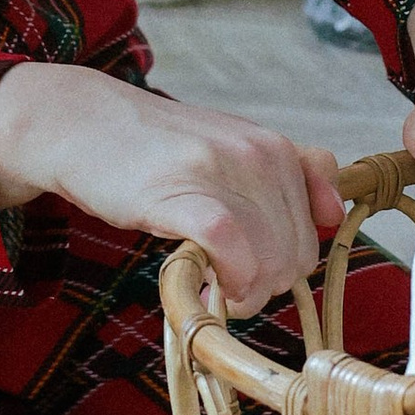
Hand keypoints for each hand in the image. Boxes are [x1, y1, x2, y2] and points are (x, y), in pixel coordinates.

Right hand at [0, 63, 343, 316]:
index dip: (285, 263)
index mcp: (276, 147)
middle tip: (221, 281)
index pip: (315, 230)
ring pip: (267, 262)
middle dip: (262, 283)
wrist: (82, 123)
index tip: (251, 266)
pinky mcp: (181, 192)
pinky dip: (222, 283)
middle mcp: (259, 154)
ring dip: (240, 291)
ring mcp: (221, 171)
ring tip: (205, 282)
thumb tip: (332, 213)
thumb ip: (287, 174)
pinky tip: (198, 284)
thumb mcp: (230, 146)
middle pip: (294, 255)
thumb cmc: (155, 146)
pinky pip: (231, 253)